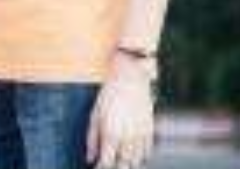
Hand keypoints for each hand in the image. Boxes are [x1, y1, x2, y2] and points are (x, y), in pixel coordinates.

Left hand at [87, 54, 155, 168]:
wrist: (131, 79)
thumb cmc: (109, 95)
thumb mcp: (95, 115)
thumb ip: (92, 139)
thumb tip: (89, 158)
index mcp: (112, 134)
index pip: (107, 163)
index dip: (101, 168)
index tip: (97, 168)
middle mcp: (128, 138)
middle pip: (124, 166)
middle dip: (116, 168)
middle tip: (108, 165)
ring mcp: (141, 135)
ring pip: (137, 161)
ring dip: (127, 164)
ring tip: (119, 161)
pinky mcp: (150, 131)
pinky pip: (147, 152)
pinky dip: (140, 157)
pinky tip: (132, 154)